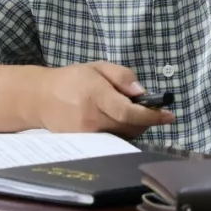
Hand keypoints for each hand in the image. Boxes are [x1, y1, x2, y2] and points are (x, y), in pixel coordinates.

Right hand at [33, 61, 174, 137]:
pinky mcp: (83, 144)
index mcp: (95, 94)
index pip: (128, 112)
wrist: (41, 98)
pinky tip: (122, 123)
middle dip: (146, 121)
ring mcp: (86, 134)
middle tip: (154, 111)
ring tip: (136, 114)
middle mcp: (90, 118)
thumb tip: (142, 92)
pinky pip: (112, 141)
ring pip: (122, 137)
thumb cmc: (72, 79)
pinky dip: (122, 133)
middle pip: (129, 127)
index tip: (169, 116)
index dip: (151, 116)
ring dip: (136, 127)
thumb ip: (122, 76)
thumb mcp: (98, 67)